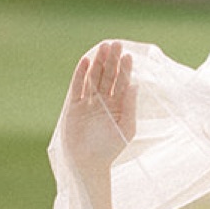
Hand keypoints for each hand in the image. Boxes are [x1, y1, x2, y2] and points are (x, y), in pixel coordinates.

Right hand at [61, 40, 135, 173]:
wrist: (88, 163)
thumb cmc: (110, 149)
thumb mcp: (126, 128)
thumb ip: (130, 106)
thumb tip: (135, 84)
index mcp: (118, 106)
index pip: (122, 83)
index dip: (125, 69)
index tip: (128, 56)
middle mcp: (103, 101)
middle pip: (108, 76)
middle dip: (112, 61)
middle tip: (116, 44)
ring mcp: (88, 103)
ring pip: (93, 78)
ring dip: (98, 63)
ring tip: (103, 48)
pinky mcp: (74, 106)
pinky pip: (77, 87)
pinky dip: (80, 74)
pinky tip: (86, 61)